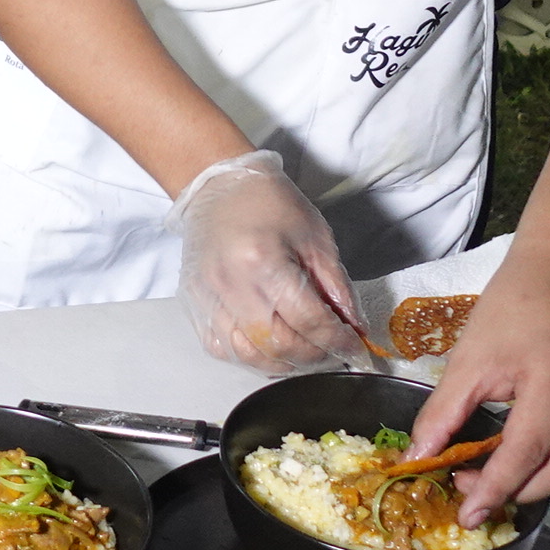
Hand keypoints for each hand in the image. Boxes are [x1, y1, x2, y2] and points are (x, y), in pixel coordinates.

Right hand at [170, 150, 364, 374]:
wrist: (219, 186)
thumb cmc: (268, 203)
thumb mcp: (315, 237)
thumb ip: (336, 286)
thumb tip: (355, 326)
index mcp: (263, 261)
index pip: (308, 320)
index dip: (338, 341)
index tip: (355, 348)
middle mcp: (230, 285)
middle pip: (279, 345)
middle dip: (315, 356)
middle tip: (334, 352)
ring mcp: (207, 297)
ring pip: (248, 355)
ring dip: (283, 363)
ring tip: (304, 354)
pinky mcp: (194, 304)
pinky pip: (221, 348)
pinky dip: (249, 356)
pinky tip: (269, 347)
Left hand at [406, 241, 549, 525]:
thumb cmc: (513, 310)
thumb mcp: (468, 358)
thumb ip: (442, 412)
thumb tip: (418, 459)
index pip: (526, 452)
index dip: (495, 489)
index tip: (469, 515)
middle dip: (516, 492)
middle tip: (479, 489)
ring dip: (547, 488)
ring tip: (510, 475)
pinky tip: (543, 456)